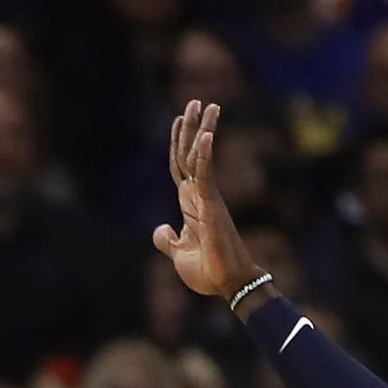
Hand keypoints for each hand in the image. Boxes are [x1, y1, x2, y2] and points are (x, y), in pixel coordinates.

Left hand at [150, 100, 263, 300]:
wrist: (227, 285)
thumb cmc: (208, 271)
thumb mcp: (178, 254)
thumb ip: (167, 240)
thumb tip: (161, 229)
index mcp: (190, 204)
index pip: (181, 167)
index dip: (178, 143)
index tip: (179, 119)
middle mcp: (200, 196)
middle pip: (191, 155)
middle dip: (193, 128)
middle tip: (196, 101)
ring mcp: (207, 199)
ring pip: (200, 158)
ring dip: (203, 131)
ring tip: (206, 105)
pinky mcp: (211, 207)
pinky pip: (205, 176)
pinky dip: (205, 155)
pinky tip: (206, 136)